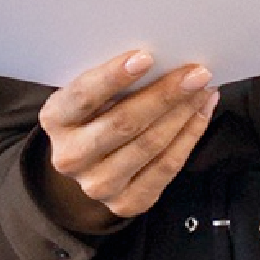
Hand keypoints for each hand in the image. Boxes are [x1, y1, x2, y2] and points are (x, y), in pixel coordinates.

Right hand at [36, 48, 218, 232]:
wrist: (87, 163)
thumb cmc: (94, 113)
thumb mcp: (89, 93)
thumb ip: (112, 80)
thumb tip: (162, 57)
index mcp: (55, 119)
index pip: (84, 96)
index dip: (114, 76)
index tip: (146, 57)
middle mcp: (71, 156)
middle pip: (123, 123)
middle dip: (164, 95)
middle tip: (196, 73)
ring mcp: (97, 185)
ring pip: (150, 145)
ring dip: (184, 113)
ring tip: (204, 90)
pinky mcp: (125, 203)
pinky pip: (166, 167)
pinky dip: (190, 136)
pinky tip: (200, 112)